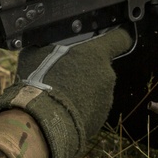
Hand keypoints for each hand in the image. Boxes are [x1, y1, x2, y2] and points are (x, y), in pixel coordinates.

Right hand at [0, 28, 132, 157]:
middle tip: (65, 73)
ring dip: (83, 88)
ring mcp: (106, 97)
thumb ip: (52, 45)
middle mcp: (107, 74)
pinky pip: (92, 106)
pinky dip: (81, 106)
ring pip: (96, 88)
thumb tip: (46, 42)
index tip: (109, 40)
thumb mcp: (37, 52)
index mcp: (96, 53)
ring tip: (60, 93)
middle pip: (102, 66)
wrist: (41, 120)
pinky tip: (63, 108)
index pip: (120, 38)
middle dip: (87, 68)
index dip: (116, 37)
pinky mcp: (100, 117)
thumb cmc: (41, 81)